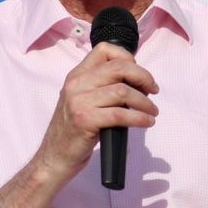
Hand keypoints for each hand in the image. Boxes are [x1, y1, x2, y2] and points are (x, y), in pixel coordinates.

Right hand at [32, 42, 158, 185]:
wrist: (54, 157)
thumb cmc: (75, 131)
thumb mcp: (83, 101)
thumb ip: (102, 87)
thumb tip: (137, 82)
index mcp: (76, 76)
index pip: (104, 50)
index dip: (128, 57)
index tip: (139, 75)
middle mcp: (76, 84)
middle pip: (119, 68)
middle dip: (143, 77)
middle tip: (153, 91)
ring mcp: (78, 102)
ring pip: (123, 91)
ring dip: (144, 102)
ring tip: (152, 111)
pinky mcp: (84, 120)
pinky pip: (120, 114)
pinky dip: (140, 118)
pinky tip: (147, 122)